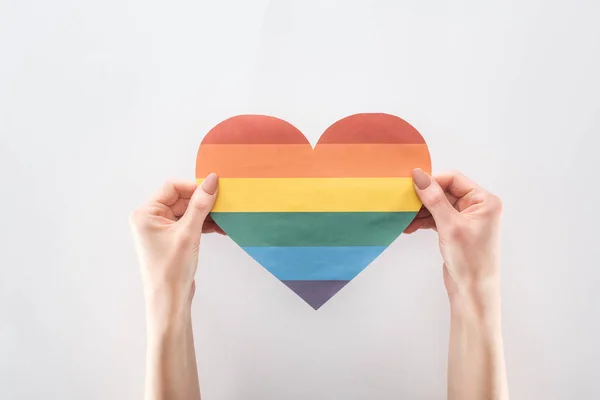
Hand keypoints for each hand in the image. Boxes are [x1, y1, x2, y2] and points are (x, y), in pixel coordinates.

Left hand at [129, 173, 223, 302]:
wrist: (170, 300)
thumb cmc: (172, 269)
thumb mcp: (189, 232)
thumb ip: (200, 205)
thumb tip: (211, 181)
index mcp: (145, 213)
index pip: (172, 187)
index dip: (193, 187)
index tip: (214, 190)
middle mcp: (150, 219)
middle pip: (180, 199)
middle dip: (202, 202)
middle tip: (223, 205)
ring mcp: (160, 230)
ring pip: (187, 212)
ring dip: (205, 214)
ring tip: (224, 218)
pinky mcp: (171, 239)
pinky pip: (188, 223)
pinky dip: (203, 224)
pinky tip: (220, 228)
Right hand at [405, 169, 502, 298]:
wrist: (472, 291)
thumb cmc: (470, 260)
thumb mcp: (450, 225)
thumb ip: (434, 199)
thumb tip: (419, 175)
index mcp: (484, 201)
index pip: (454, 179)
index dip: (432, 181)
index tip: (411, 186)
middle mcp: (477, 207)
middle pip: (444, 191)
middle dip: (424, 198)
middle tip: (405, 203)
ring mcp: (466, 219)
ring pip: (438, 205)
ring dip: (421, 211)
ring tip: (405, 219)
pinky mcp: (456, 230)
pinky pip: (437, 218)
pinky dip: (424, 221)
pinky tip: (410, 227)